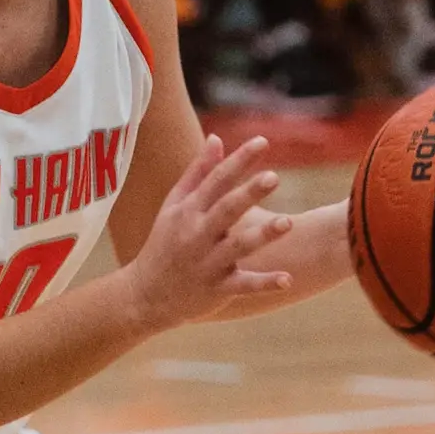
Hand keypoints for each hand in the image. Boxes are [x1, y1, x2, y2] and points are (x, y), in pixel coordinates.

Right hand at [125, 135, 291, 333]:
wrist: (146, 295)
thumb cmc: (165, 243)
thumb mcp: (174, 206)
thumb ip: (198, 173)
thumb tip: (217, 138)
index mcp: (189, 211)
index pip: (216, 180)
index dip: (239, 160)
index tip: (262, 141)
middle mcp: (197, 235)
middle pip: (226, 210)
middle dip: (249, 193)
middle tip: (273, 177)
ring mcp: (208, 264)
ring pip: (238, 247)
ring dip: (263, 235)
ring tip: (288, 222)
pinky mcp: (218, 290)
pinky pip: (244, 286)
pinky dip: (265, 284)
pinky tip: (288, 279)